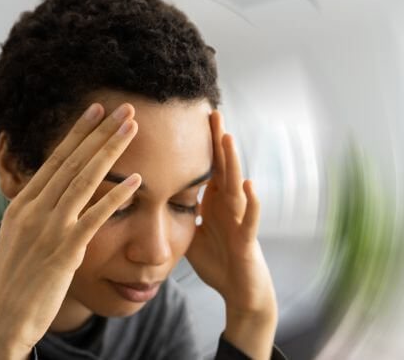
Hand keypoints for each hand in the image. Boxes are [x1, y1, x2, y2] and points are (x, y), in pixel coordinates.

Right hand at [0, 103, 140, 359]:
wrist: (3, 319)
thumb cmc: (14, 280)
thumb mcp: (18, 237)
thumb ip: (37, 213)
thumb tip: (56, 194)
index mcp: (22, 204)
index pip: (55, 159)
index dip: (78, 132)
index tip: (97, 110)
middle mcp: (33, 210)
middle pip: (73, 162)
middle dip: (101, 132)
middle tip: (125, 108)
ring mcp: (48, 229)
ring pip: (85, 180)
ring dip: (111, 152)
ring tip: (132, 129)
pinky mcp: (64, 251)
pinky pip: (95, 218)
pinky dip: (116, 197)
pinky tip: (137, 182)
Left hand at [185, 110, 276, 357]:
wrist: (239, 290)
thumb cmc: (218, 260)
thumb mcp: (191, 233)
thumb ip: (178, 213)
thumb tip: (151, 198)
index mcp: (215, 202)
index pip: (207, 167)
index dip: (200, 145)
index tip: (191, 117)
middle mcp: (229, 205)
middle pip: (223, 168)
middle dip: (217, 141)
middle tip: (212, 112)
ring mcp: (240, 220)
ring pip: (237, 186)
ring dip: (233, 162)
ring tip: (228, 137)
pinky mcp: (247, 240)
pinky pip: (250, 219)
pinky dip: (252, 202)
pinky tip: (249, 185)